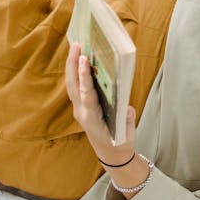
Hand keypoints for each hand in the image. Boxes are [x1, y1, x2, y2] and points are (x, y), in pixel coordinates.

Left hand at [64, 43, 135, 159]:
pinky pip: (76, 88)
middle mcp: (82, 113)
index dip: (85, 76)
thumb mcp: (127, 133)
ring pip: (72, 85)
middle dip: (73, 64)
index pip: (86, 94)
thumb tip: (127, 107)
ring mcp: (79, 110)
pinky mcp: (81, 107)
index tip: (84, 59)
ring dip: (72, 66)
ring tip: (76, 47)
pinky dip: (76, 73)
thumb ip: (126, 119)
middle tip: (77, 44)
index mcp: (92, 119)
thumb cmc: (121, 143)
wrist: (112, 155)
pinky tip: (80, 61)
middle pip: (73, 85)